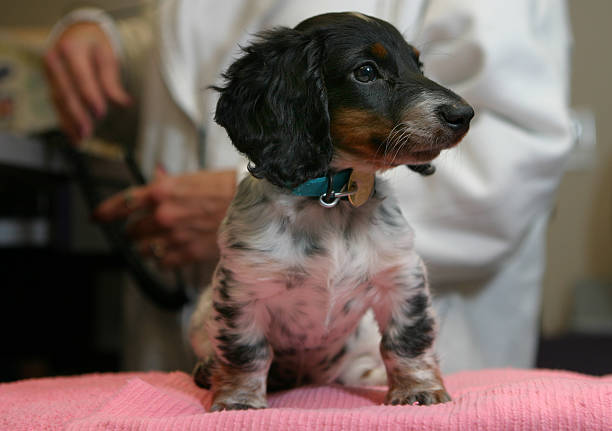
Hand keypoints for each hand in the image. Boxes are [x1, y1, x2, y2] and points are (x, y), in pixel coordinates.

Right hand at [44, 22, 130, 142]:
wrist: (76, 34)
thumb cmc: (95, 46)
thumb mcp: (107, 56)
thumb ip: (112, 80)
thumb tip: (124, 103)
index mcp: (71, 49)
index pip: (81, 77)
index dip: (90, 96)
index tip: (100, 113)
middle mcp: (55, 61)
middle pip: (66, 92)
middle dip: (77, 114)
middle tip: (87, 132)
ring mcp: (49, 73)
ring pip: (58, 101)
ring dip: (69, 122)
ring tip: (81, 139)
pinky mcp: (49, 84)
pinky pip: (56, 105)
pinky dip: (65, 121)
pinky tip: (73, 136)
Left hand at [93, 168, 236, 267]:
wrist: (252, 206)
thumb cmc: (225, 188)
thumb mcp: (192, 179)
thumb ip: (168, 184)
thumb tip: (155, 178)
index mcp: (161, 192)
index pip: (122, 203)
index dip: (105, 212)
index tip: (96, 217)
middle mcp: (162, 215)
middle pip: (131, 231)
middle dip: (135, 231)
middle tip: (144, 230)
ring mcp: (174, 236)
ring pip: (144, 250)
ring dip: (147, 247)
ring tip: (158, 243)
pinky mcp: (187, 253)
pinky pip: (162, 263)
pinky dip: (163, 259)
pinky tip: (171, 252)